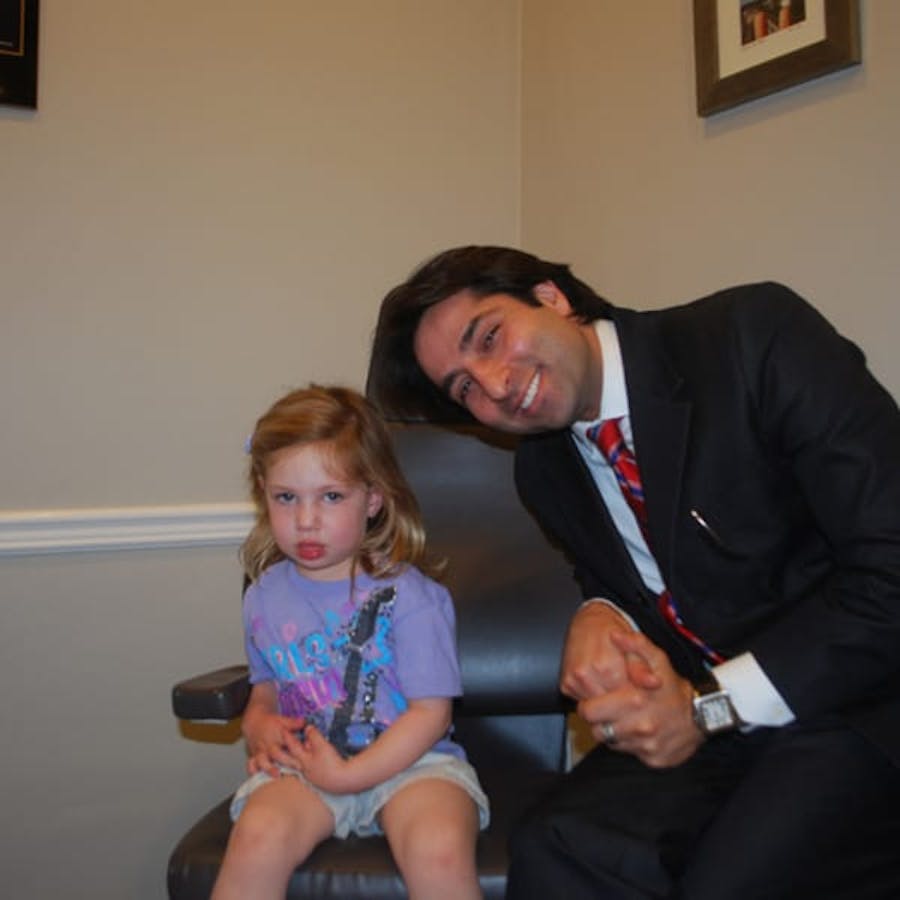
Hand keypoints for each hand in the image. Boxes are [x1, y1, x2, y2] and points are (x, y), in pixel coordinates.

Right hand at [243, 711, 305, 776]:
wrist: (253, 723)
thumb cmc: (271, 723)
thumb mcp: (282, 720)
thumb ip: (293, 723)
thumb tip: (305, 723)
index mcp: (277, 735)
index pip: (288, 741)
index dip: (296, 748)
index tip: (305, 754)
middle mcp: (268, 744)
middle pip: (276, 753)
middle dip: (287, 761)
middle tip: (298, 767)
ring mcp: (260, 751)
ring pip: (262, 760)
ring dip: (269, 768)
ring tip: (277, 775)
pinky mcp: (253, 756)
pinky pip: (251, 764)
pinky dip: (254, 771)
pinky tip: (259, 777)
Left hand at [276, 725, 355, 793]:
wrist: (343, 780)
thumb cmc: (331, 762)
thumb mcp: (322, 745)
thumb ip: (313, 735)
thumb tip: (307, 728)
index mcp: (303, 760)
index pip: (293, 746)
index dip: (288, 737)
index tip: (282, 730)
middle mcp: (304, 769)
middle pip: (290, 760)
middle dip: (283, 753)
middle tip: (277, 746)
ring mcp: (311, 777)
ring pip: (299, 767)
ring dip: (296, 760)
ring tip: (295, 755)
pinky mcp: (318, 781)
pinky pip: (307, 771)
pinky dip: (306, 765)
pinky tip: (312, 764)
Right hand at [560, 602, 660, 700]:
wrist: (588, 622)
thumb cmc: (613, 632)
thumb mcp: (633, 646)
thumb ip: (642, 668)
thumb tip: (655, 683)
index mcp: (606, 667)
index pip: (625, 699)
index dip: (635, 698)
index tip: (640, 692)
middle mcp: (585, 674)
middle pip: (610, 705)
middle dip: (620, 701)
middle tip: (626, 685)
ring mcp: (573, 681)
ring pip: (596, 706)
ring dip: (606, 699)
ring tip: (612, 681)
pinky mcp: (565, 685)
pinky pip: (584, 700)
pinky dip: (594, 696)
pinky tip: (600, 682)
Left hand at [578, 630, 702, 767]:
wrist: (703, 715)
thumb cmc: (674, 687)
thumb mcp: (658, 659)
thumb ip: (635, 644)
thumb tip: (614, 635)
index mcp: (634, 700)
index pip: (589, 711)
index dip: (588, 705)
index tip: (595, 700)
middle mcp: (639, 726)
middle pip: (597, 730)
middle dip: (599, 720)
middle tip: (608, 711)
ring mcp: (646, 746)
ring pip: (612, 743)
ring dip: (614, 732)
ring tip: (625, 718)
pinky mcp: (653, 759)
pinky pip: (629, 753)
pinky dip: (630, 744)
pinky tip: (638, 731)